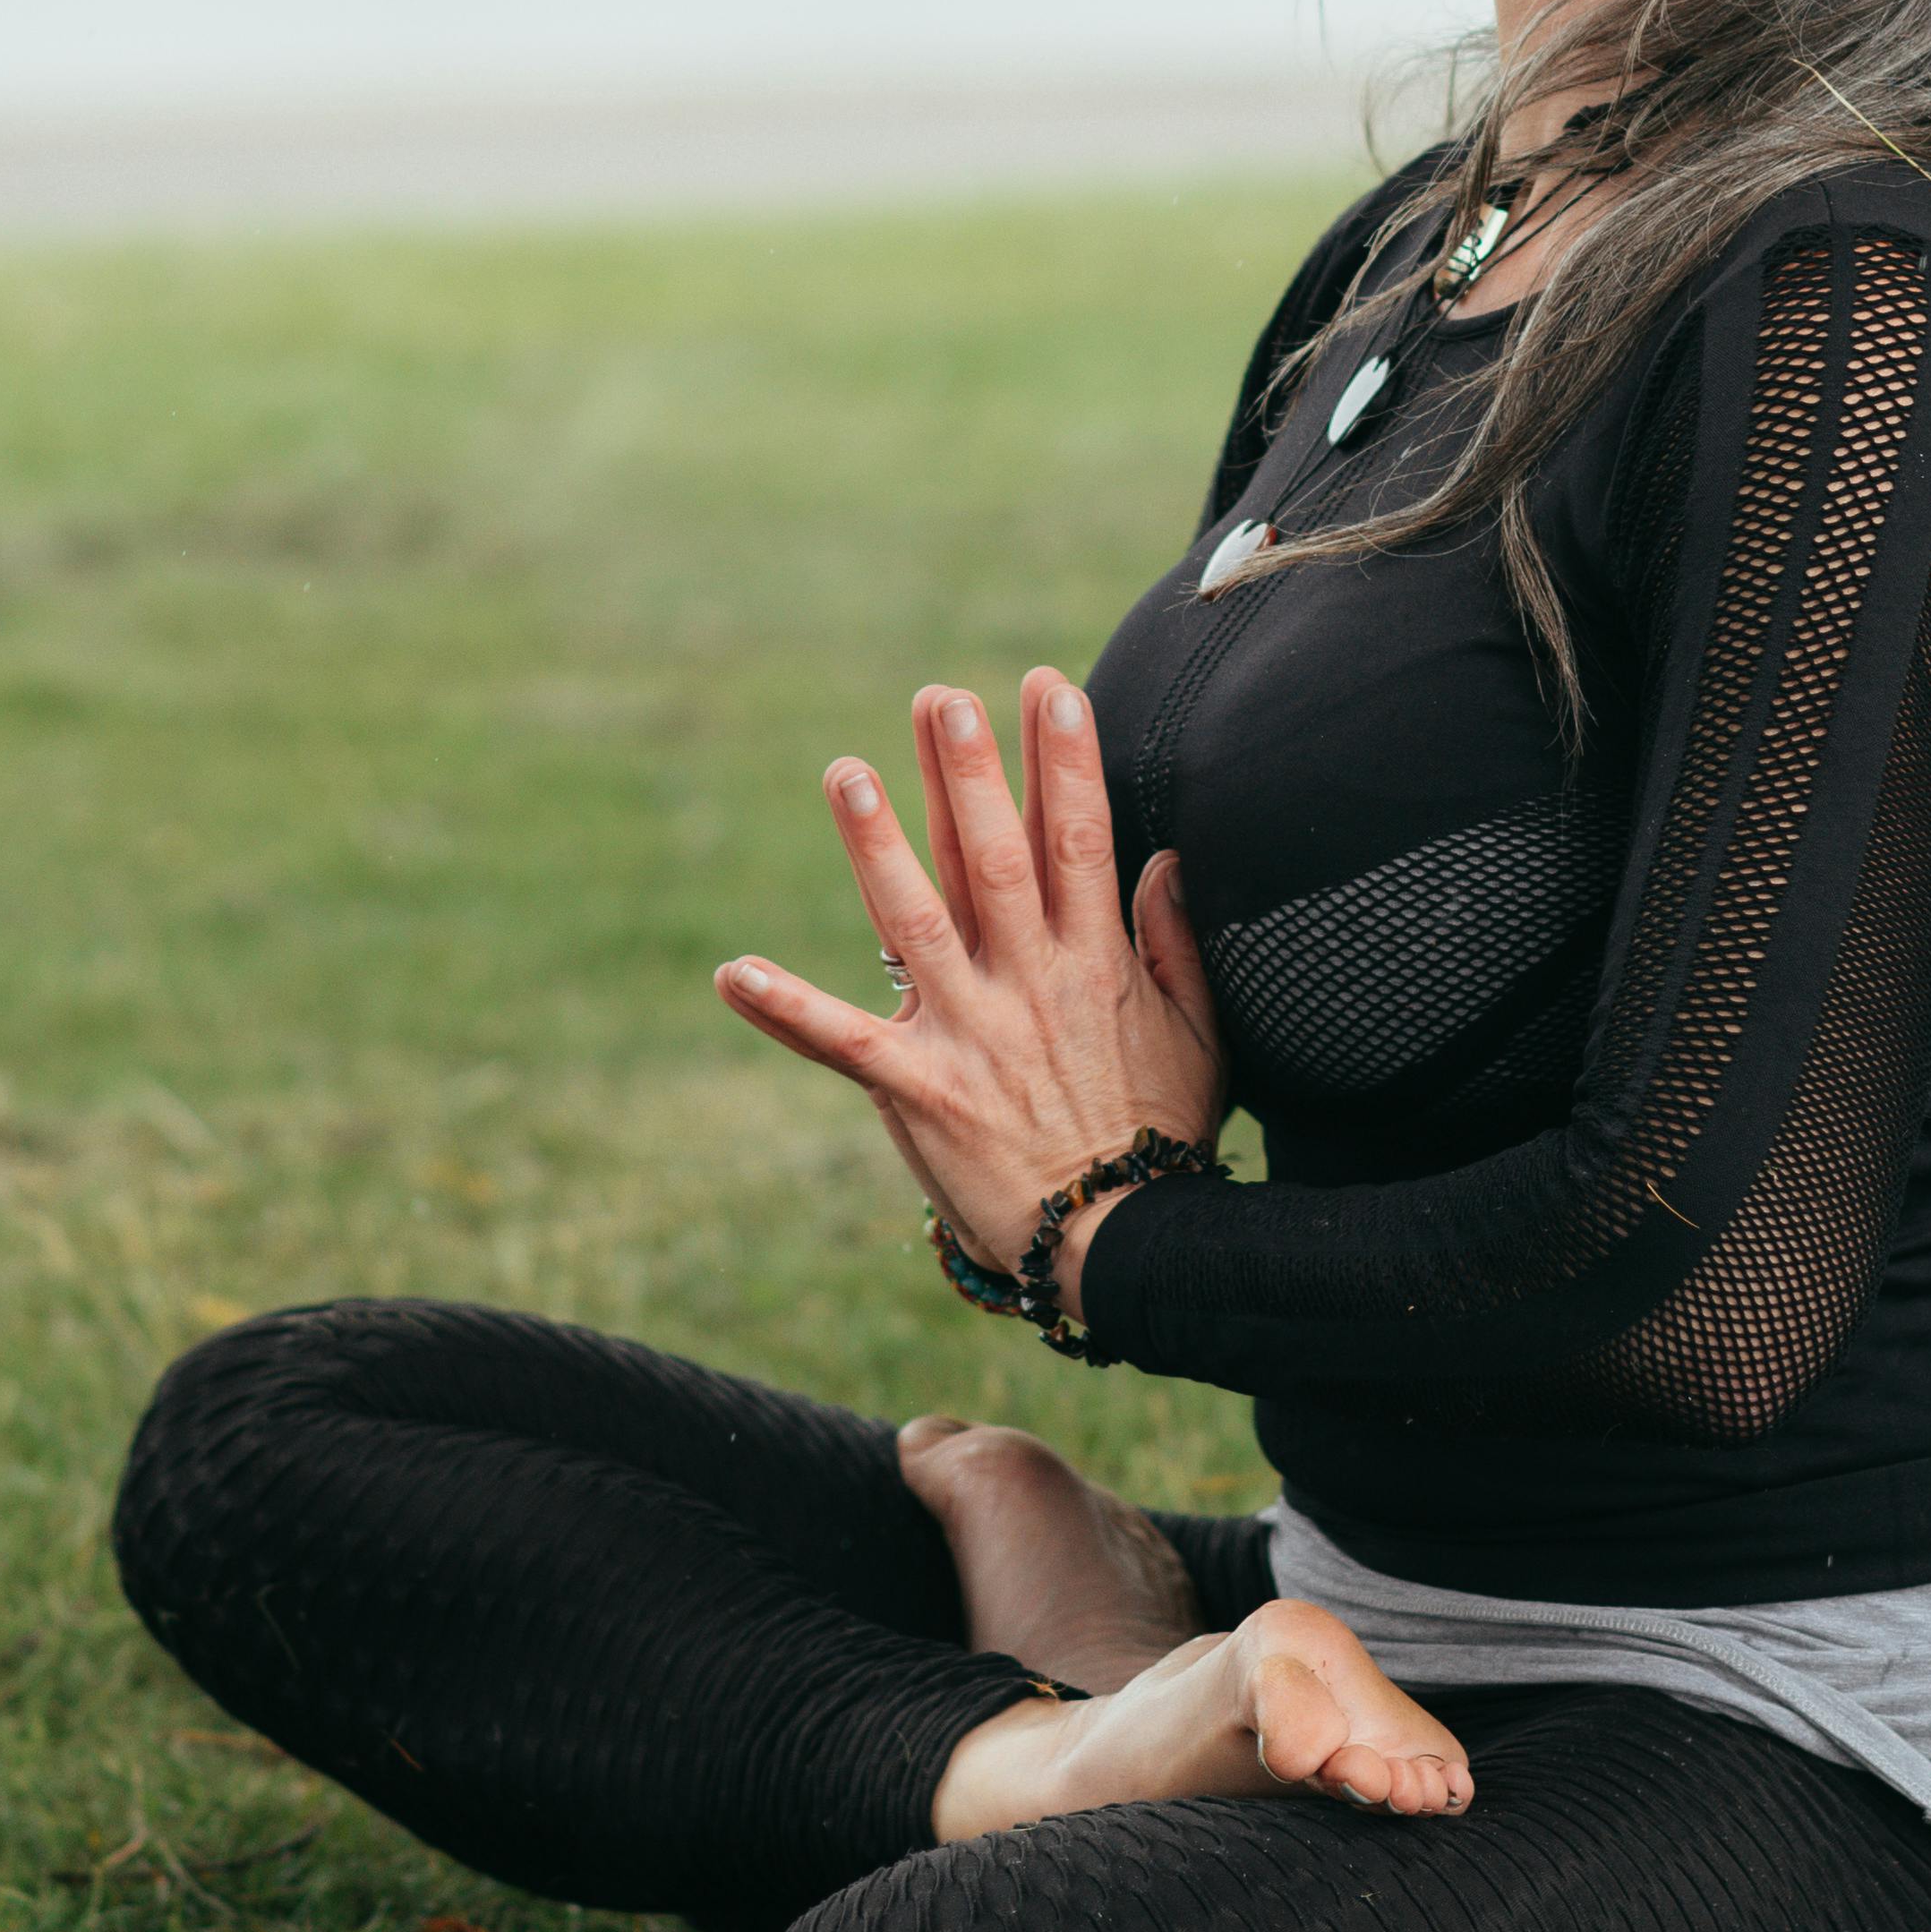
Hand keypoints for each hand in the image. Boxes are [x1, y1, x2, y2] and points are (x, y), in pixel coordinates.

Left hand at [716, 673, 1224, 1285]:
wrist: (1119, 1245)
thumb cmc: (1157, 1135)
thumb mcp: (1196, 1033)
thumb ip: (1173, 942)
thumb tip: (1164, 856)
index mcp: (1094, 963)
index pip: (1079, 840)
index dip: (1064, 760)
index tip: (1049, 686)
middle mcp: (1029, 984)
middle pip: (993, 861)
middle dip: (968, 775)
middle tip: (941, 699)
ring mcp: (970, 1033)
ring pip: (914, 922)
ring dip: (877, 846)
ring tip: (846, 773)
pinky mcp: (919, 1089)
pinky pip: (844, 1042)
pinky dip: (787, 1009)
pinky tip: (734, 973)